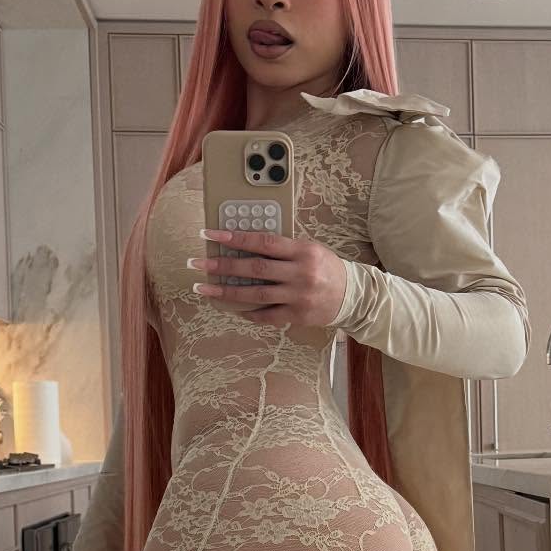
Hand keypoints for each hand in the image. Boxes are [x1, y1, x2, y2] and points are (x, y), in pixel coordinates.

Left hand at [187, 229, 348, 327]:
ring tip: (203, 289)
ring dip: (226, 292)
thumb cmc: (326, 268)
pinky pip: (267, 315)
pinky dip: (249, 312)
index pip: (263, 241)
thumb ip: (281, 248)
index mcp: (302, 251)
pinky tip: (234, 308)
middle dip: (222, 266)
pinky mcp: (297, 315)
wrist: (352, 295)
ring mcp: (298, 296)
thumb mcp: (308, 249)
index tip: (211, 234)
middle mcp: (300, 273)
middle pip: (254, 269)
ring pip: (255, 294)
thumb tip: (244, 245)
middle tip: (198, 263)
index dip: (235, 237)